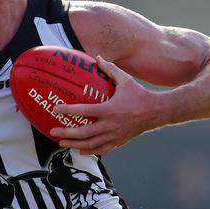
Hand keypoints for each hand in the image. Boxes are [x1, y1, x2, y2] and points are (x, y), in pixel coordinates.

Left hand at [50, 56, 164, 154]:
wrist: (156, 112)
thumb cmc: (139, 95)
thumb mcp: (125, 80)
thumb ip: (110, 69)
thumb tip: (97, 57)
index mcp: (109, 109)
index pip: (84, 110)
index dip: (68, 110)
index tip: (55, 108)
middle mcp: (110, 125)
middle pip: (83, 133)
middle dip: (66, 133)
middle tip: (53, 131)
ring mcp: (114, 136)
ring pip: (90, 145)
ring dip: (74, 144)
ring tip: (62, 142)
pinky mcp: (119, 142)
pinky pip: (101, 150)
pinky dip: (89, 151)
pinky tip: (80, 150)